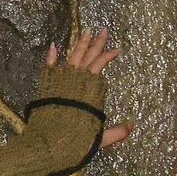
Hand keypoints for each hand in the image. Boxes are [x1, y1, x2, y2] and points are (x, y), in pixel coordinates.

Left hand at [46, 25, 132, 150]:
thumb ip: (115, 132)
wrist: (44, 146)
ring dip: (79, 45)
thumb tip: (132, 125)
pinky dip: (51, 56)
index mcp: (89, 93)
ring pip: (71, 59)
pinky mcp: (44, 87)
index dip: (108, 57)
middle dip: (96, 43)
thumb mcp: (98, 140)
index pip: (100, 68)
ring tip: (86, 31)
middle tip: (103, 29)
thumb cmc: (72, 144)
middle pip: (87, 58)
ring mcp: (58, 83)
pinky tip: (55, 45)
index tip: (116, 49)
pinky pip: (48, 67)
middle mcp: (74, 83)